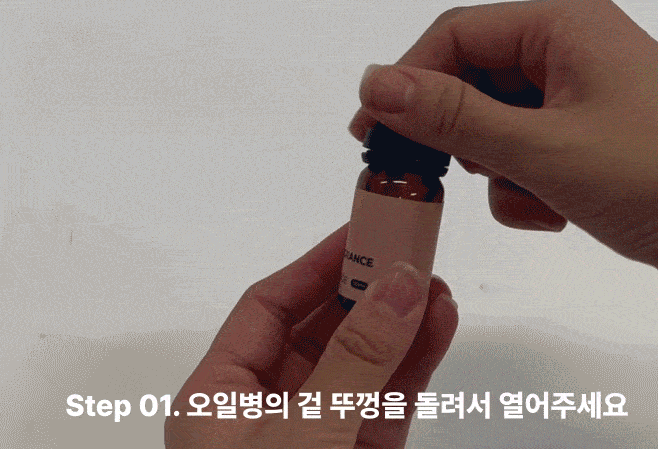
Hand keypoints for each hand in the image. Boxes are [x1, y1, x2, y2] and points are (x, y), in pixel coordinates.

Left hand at [165, 223, 458, 447]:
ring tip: (436, 281)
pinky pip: (388, 402)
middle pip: (320, 328)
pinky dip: (415, 365)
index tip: (362, 230)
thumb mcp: (304, 439)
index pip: (268, 308)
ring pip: (363, 362)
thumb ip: (353, 363)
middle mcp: (265, 414)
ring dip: (400, 321)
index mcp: (219, 401)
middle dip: (366, 288)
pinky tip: (438, 325)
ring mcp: (317, 438)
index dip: (316, 264)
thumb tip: (398, 288)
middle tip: (409, 248)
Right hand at [348, 0, 657, 330]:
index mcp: (565, 26)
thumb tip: (375, 83)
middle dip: (456, 133)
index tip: (369, 130)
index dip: (407, 79)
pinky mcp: (594, 141)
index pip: (458, 34)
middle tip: (425, 175)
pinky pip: (529, 152)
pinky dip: (527, 186)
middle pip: (476, 79)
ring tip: (527, 197)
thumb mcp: (540, 146)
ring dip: (497, 168)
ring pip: (498, 123)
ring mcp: (586, 98)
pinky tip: (555, 212)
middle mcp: (574, 51)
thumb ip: (452, 115)